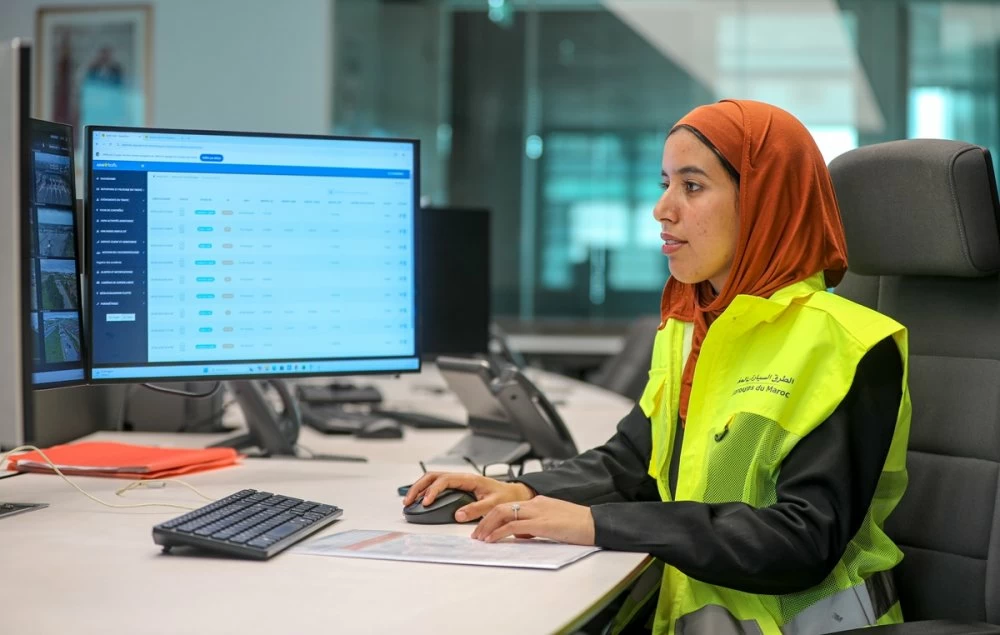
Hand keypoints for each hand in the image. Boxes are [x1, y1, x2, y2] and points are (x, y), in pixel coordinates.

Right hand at [402, 471, 534, 522]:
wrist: (514, 495)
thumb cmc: (506, 497)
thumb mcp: (493, 504)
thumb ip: (476, 509)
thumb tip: (458, 514)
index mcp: (469, 479)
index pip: (444, 480)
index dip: (432, 490)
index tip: (426, 502)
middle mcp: (461, 478)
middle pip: (433, 476)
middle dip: (418, 487)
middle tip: (408, 501)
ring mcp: (458, 482)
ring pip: (433, 479)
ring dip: (419, 488)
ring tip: (409, 501)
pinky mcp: (458, 488)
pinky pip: (437, 486)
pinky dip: (426, 491)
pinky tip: (420, 500)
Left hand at [471, 496, 595, 545]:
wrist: (595, 523)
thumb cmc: (580, 524)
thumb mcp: (554, 521)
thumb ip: (537, 524)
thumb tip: (522, 534)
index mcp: (539, 501)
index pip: (510, 505)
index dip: (494, 516)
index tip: (485, 527)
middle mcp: (535, 503)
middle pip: (501, 506)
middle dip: (485, 520)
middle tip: (476, 534)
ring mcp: (537, 512)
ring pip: (503, 513)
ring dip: (487, 526)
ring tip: (480, 538)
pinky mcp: (540, 523)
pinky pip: (512, 527)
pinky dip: (498, 533)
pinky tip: (492, 540)